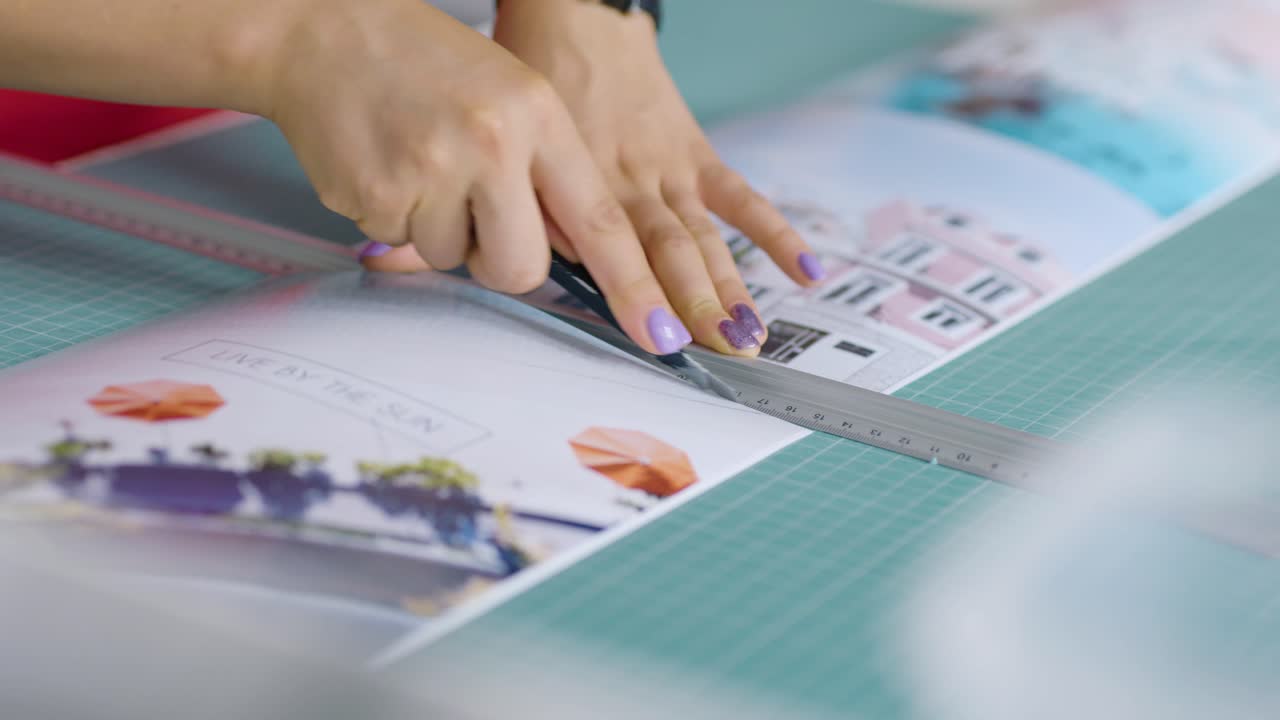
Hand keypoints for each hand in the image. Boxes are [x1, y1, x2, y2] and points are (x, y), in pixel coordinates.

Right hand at [265, 0, 693, 354]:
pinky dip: (395, 217)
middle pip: (522, 269)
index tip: (662, 338)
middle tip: (476, 212)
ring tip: (420, 161)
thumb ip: (544, 170)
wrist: (323, 29)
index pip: (600, 221)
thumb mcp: (510, 94)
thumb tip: (572, 252)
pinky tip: (386, 163)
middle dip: (501, 259)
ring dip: (439, 228)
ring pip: (456, 259)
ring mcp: (432, 173)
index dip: (634, 287)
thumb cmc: (424, 63)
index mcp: (537, 116)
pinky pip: (402, 245)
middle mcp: (491, 145)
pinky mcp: (378, 198)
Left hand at [491, 0, 825, 354]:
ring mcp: (671, 171)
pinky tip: (805, 271)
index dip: (642, 300)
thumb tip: (558, 272)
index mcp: (586, 185)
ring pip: (705, 237)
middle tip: (723, 354)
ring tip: (752, 337)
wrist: (580, 21)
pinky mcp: (697, 155)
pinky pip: (740, 197)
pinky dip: (774, 233)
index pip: (618, 253)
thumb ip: (542, 212)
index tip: (662, 343)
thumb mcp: (524, 150)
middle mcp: (634, 183)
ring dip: (731, 288)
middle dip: (700, 308)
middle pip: (673, 253)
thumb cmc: (541, 85)